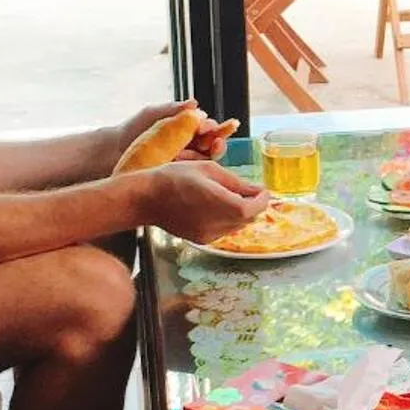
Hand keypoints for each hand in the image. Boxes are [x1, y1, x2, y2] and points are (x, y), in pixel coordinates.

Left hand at [114, 99, 236, 169]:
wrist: (114, 150)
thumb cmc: (133, 129)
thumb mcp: (152, 114)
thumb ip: (173, 109)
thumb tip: (195, 104)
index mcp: (187, 127)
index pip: (210, 128)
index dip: (218, 128)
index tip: (219, 127)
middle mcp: (189, 144)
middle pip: (213, 144)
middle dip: (218, 142)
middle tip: (215, 142)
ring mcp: (185, 161)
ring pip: (207, 160)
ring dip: (209, 155)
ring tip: (207, 150)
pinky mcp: (177, 175)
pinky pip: (193, 172)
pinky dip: (195, 168)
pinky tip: (191, 164)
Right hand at [143, 161, 268, 243]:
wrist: (146, 198)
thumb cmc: (175, 177)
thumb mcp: (209, 170)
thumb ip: (237, 182)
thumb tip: (258, 190)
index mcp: (221, 204)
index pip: (254, 208)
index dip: (262, 199)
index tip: (262, 190)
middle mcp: (216, 224)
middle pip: (248, 219)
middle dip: (252, 205)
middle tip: (246, 191)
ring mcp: (208, 235)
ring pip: (237, 226)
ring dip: (239, 213)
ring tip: (226, 197)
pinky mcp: (201, 240)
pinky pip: (223, 231)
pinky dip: (226, 220)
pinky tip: (213, 208)